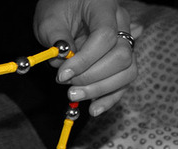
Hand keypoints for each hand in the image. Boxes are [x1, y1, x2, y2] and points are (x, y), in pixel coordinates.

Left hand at [33, 0, 137, 115]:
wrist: (66, 5)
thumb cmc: (57, 8)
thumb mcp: (49, 20)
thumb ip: (57, 39)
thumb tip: (65, 62)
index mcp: (104, 7)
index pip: (105, 36)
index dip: (85, 60)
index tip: (62, 74)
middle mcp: (122, 23)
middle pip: (122, 56)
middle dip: (92, 77)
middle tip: (66, 84)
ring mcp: (125, 42)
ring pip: (128, 71)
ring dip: (101, 90)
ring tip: (74, 96)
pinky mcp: (121, 61)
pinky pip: (124, 82)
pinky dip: (110, 98)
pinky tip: (94, 109)